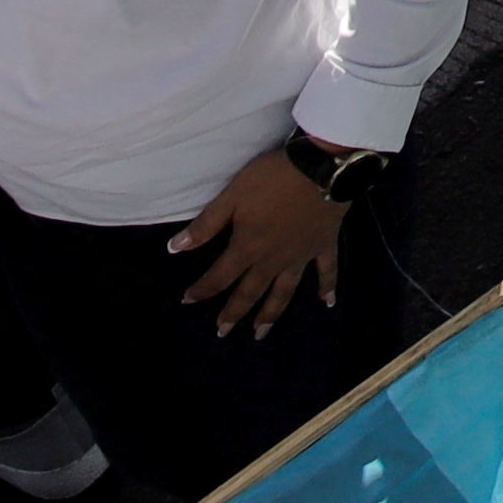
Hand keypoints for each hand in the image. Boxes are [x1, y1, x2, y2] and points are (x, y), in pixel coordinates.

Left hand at [172, 145, 350, 335]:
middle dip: (234, 313)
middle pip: (250, 292)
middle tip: (222, 332)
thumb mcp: (232, 196)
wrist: (320, 169)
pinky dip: (328, 286)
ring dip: (271, 314)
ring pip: (284, 292)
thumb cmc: (272, 179)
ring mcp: (300, 256)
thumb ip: (205, 225)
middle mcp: (273, 260)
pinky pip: (327, 270)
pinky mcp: (323, 245)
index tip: (187, 300)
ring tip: (261, 333)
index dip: (202, 289)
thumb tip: (174, 248)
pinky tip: (327, 301)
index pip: (219, 276)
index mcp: (248, 248)